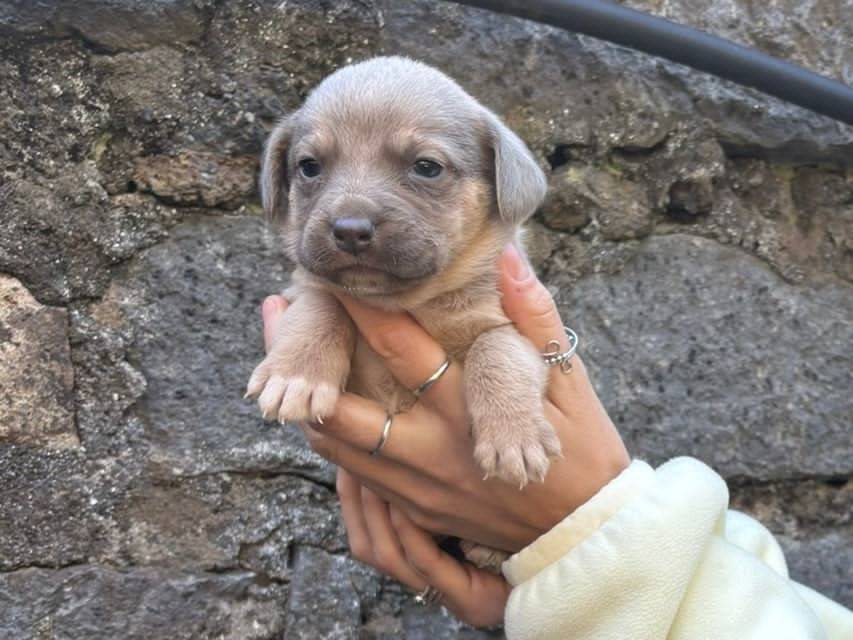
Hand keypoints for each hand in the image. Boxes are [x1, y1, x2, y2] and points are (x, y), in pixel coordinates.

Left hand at [260, 244, 629, 624]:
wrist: (583, 535)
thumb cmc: (582, 450)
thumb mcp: (569, 379)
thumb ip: (535, 317)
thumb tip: (509, 259)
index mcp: (466, 411)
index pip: (401, 351)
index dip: (362, 311)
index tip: (333, 276)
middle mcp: (431, 451)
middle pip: (343, 409)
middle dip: (306, 359)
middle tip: (276, 314)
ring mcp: (416, 487)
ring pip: (337, 447)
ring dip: (307, 402)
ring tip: (285, 359)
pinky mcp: (414, 510)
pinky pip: (355, 476)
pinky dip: (333, 440)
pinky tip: (323, 409)